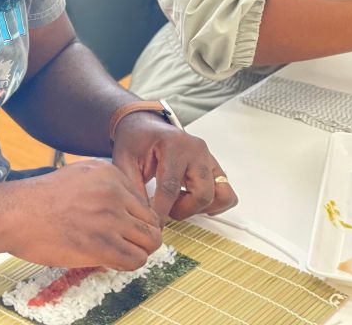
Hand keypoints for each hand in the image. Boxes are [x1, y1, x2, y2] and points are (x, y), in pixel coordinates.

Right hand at [4, 159, 161, 270]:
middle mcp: (114, 193)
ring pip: (149, 242)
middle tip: (122, 243)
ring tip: (116, 252)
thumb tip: (125, 207)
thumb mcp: (75, 175)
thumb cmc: (38, 199)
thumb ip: (103, 186)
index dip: (133, 218)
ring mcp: (110, 218)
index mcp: (109, 174)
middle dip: (140, 236)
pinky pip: (135, 260)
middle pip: (151, 222)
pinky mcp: (103, 244)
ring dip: (136, 251)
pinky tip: (108, 260)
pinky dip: (126, 264)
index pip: (143, 202)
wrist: (15, 214)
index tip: (117, 227)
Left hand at [112, 112, 237, 222]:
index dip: (162, 210)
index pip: (171, 186)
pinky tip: (190, 199)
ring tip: (178, 202)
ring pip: (220, 195)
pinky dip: (212, 204)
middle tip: (164, 209)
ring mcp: (209, 158)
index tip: (155, 225)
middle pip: (202, 194)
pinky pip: (226, 193)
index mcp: (173, 145)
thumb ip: (134, 189)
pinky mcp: (215, 167)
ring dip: (199, 207)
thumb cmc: (136, 141)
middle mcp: (197, 150)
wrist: (145, 126)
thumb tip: (145, 217)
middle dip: (183, 210)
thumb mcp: (125, 162)